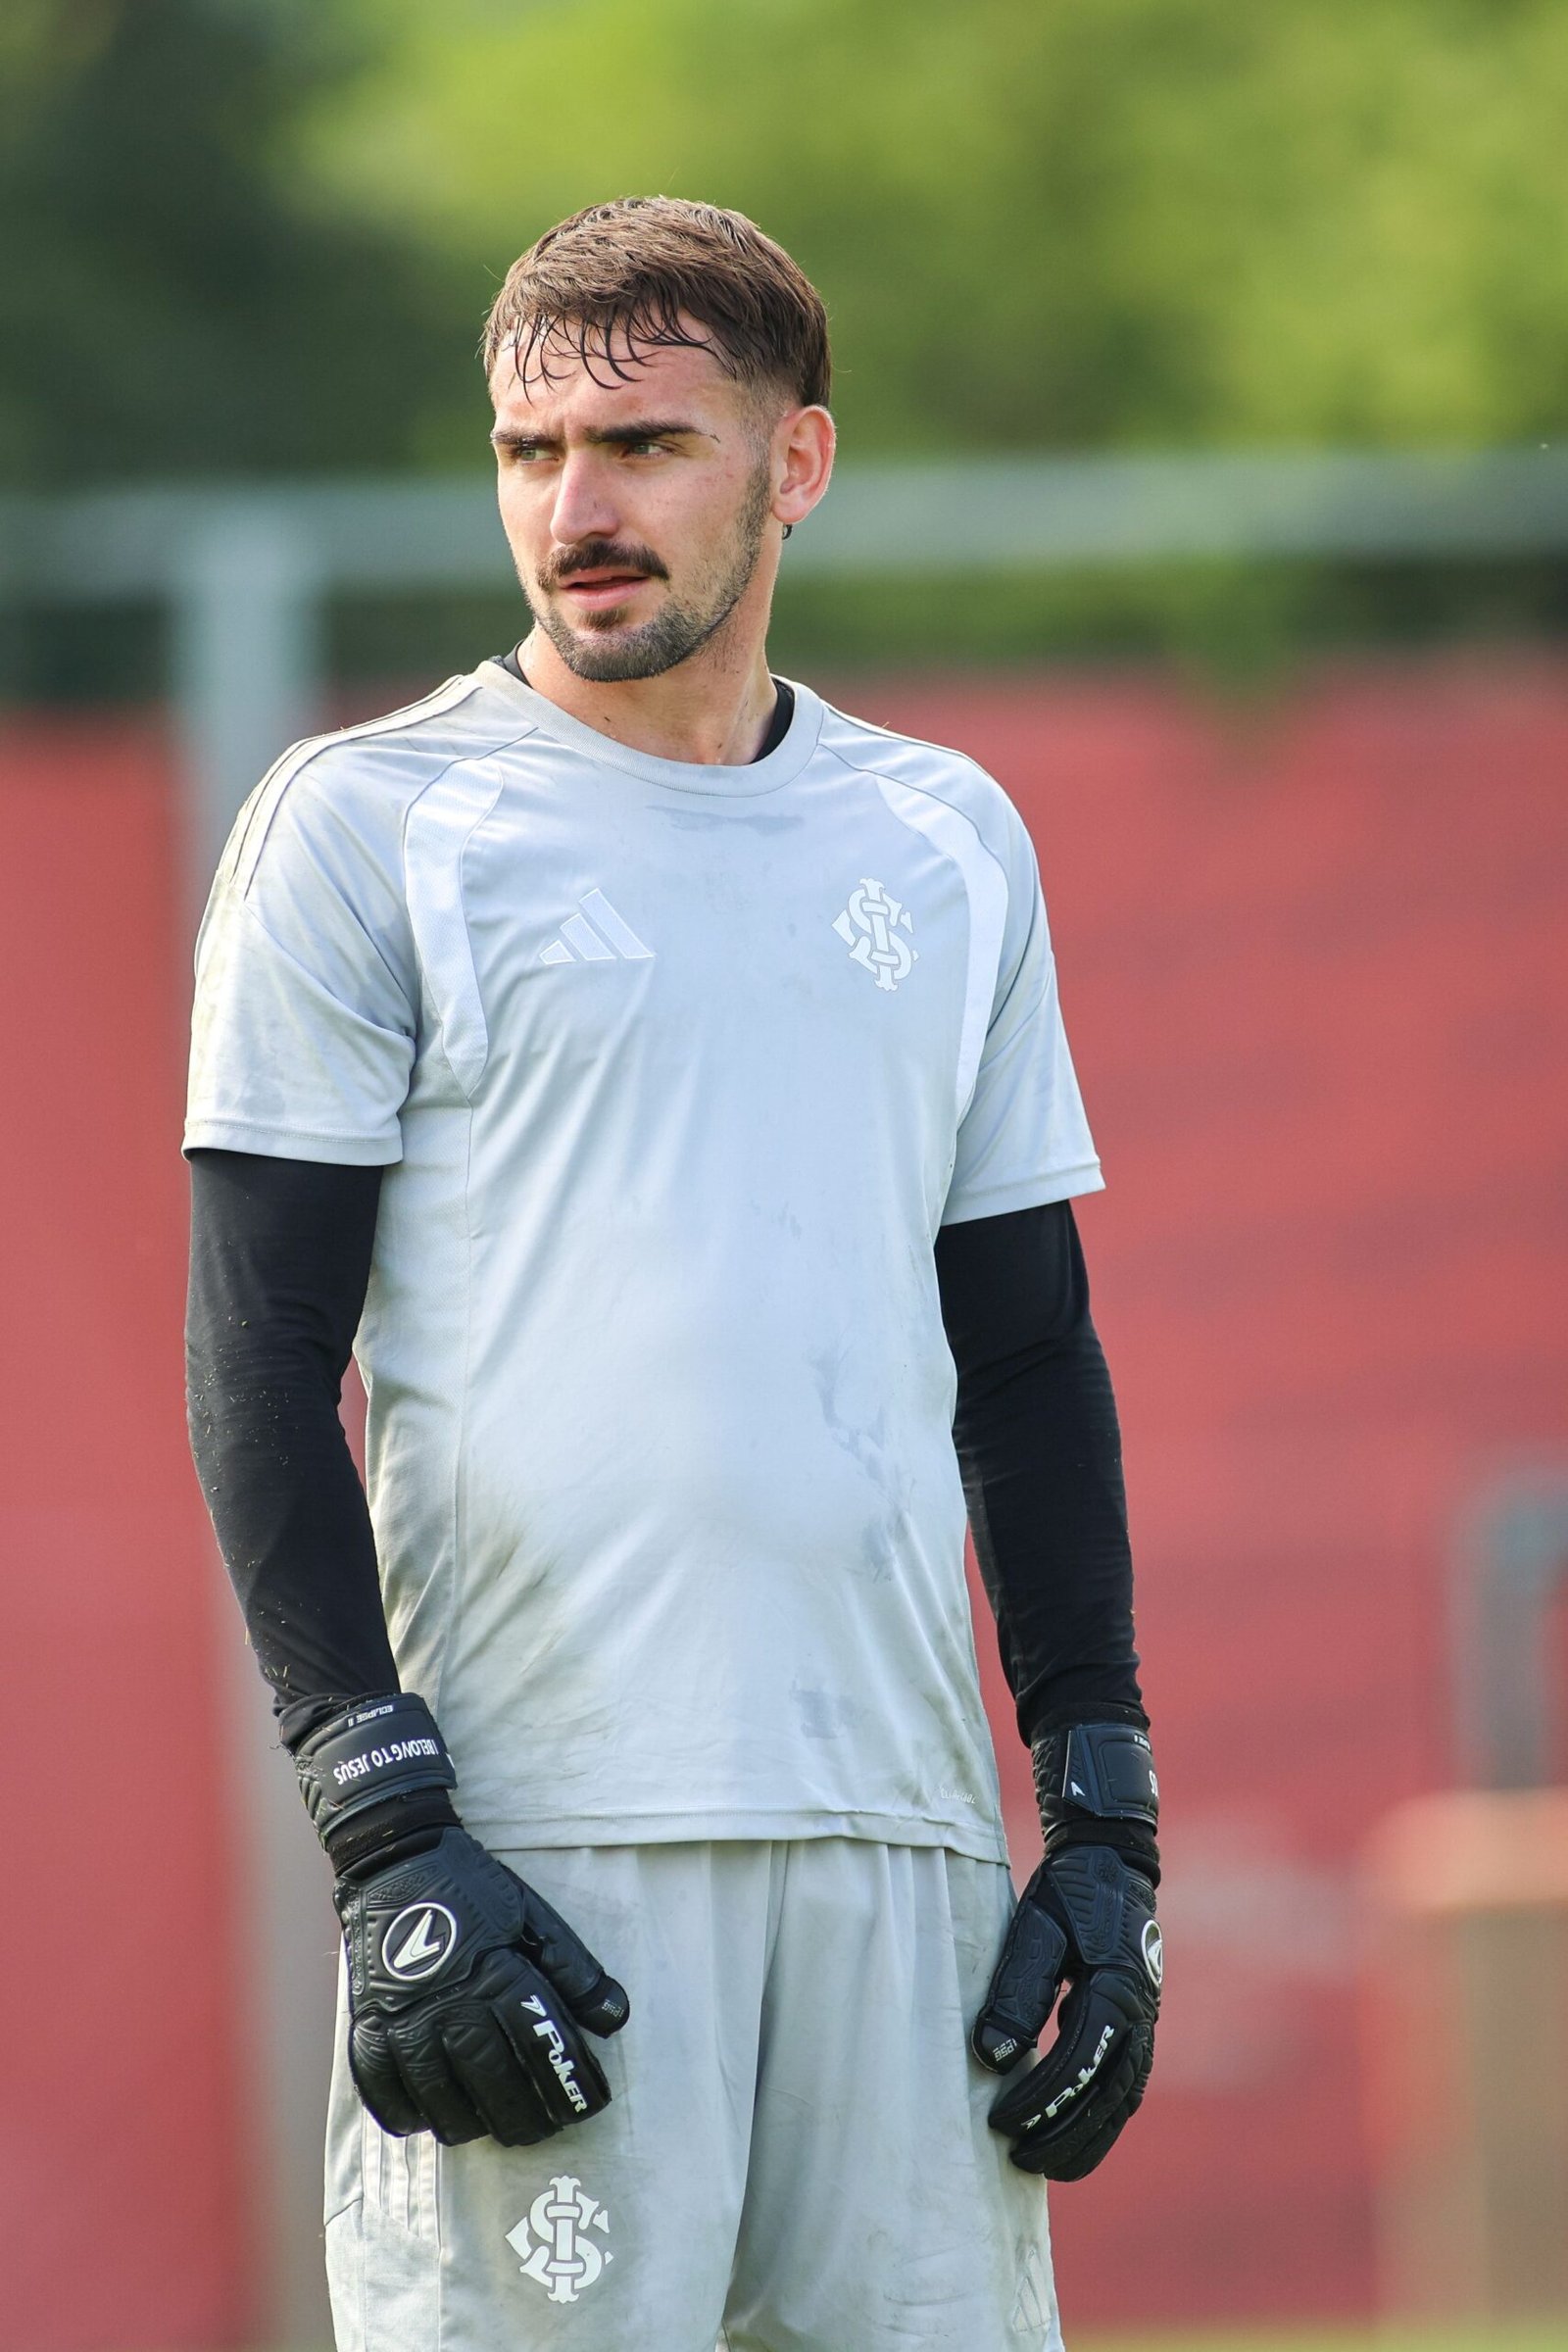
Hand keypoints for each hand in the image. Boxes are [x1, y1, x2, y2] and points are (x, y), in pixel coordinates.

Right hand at [335, 1826, 629, 2146]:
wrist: (397, 1859)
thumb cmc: (472, 1890)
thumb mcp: (532, 1916)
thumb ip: (573, 1969)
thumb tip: (614, 2018)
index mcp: (497, 1973)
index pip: (543, 2044)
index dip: (572, 2082)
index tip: (592, 2104)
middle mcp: (450, 2004)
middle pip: (494, 2084)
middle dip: (529, 2117)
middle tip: (547, 2129)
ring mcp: (404, 2020)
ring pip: (441, 2100)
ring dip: (473, 2124)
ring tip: (495, 2128)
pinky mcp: (368, 2025)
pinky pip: (384, 2091)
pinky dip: (409, 2114)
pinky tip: (432, 2119)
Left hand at [971, 1843, 1159, 2179]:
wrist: (1109, 1860)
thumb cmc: (1067, 1893)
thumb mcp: (1035, 1930)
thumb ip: (1016, 1991)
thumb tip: (990, 2057)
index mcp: (1116, 1988)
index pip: (1079, 2064)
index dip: (1042, 2099)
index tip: (1001, 2121)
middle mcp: (1140, 2012)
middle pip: (1110, 2095)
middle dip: (1068, 2136)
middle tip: (1021, 2161)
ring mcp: (1146, 2020)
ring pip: (1124, 2098)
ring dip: (1090, 2136)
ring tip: (1047, 2165)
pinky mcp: (1139, 2022)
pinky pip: (1126, 2083)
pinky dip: (1103, 2115)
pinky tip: (1074, 2132)